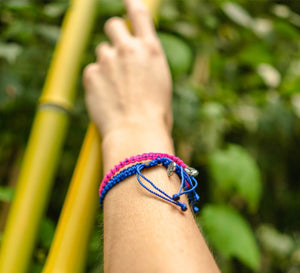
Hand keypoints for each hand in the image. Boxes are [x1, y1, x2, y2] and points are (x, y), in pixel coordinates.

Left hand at [83, 0, 171, 137]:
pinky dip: (97, 81)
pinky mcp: (91, 74)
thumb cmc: (156, 115)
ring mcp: (107, 60)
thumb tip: (138, 65)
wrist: (136, 133)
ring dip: (106, 63)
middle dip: (114, 34)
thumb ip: (147, 66)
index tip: (125, 0)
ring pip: (101, 51)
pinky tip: (106, 98)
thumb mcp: (160, 84)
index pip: (138, 13)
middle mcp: (128, 49)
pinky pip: (91, 71)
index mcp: (151, 50)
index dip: (130, 3)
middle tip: (116, 52)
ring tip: (115, 88)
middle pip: (112, 24)